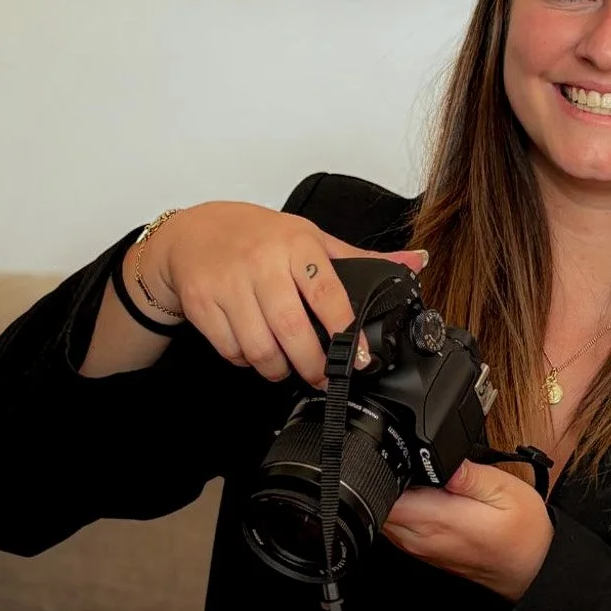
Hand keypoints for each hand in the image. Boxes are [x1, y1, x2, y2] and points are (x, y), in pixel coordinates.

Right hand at [143, 202, 427, 387]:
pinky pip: (231, 350)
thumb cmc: (257, 236)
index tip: (359, 359)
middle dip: (313, 365)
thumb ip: (359, 258)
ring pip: (260, 348)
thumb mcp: (308, 237)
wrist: (193, 234)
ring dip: (278, 368)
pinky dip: (247, 361)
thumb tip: (416, 262)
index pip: (328, 293)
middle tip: (323, 377)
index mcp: (296, 244)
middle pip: (292, 330)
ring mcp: (229, 284)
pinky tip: (255, 350)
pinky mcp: (202, 304)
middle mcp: (262, 262)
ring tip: (287, 366)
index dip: (346, 332)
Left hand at [382, 460, 552, 603]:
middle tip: (420, 467)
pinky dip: (403, 510)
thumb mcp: (505, 490)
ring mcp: (419, 547)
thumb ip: (468, 474)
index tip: (402, 458)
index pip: (383, 496)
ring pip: (383, 516)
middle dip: (388, 480)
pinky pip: (396, 526)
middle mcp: (421, 537)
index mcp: (436, 519)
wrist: (532, 570)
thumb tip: (441, 458)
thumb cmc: (523, 534)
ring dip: (395, 496)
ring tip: (430, 484)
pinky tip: (431, 500)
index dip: (383, 471)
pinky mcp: (423, 551)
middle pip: (378, 503)